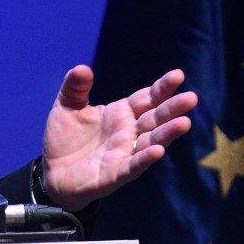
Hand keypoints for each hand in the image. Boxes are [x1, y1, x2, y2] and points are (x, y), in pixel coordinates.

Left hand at [38, 65, 197, 211]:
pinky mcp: (115, 175)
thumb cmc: (65, 139)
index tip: (178, 76)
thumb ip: (75, 88)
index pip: (146, 98)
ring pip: (150, 142)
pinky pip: (132, 166)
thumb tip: (82, 68)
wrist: (51, 173)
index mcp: (121, 113)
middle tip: (192, 98)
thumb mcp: (66, 107)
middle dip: (172, 109)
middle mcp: (129, 133)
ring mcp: (124, 154)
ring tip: (184, 123)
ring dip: (166, 134)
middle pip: (155, 118)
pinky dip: (144, 159)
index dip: (162, 88)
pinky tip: (158, 151)